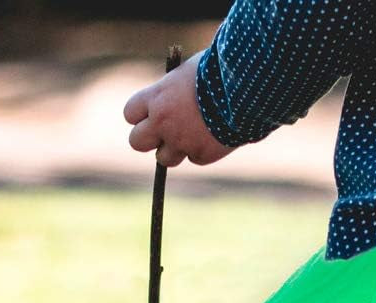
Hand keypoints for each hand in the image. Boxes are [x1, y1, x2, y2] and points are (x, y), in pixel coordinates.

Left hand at [123, 51, 235, 168]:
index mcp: (156, 98)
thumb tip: (169, 101)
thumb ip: (171, 92)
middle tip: (163, 134)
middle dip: (149, 139)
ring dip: (173, 150)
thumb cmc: (216, 71)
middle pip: (137, 143)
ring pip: (164, 159)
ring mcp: (182, 142)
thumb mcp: (185, 74)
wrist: (245, 89)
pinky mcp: (203, 155)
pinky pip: (195, 158)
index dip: (141, 116)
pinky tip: (214, 136)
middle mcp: (163, 123)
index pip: (130, 114)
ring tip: (190, 136)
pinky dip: (202, 150)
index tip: (152, 114)